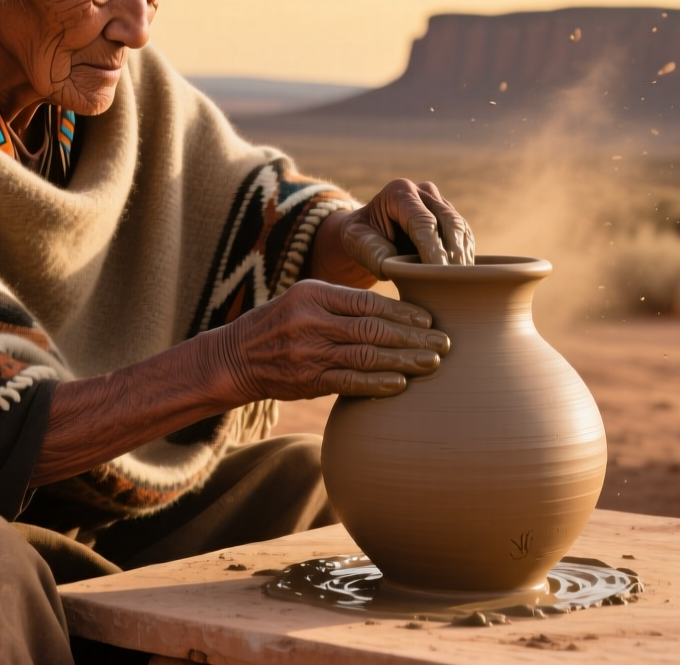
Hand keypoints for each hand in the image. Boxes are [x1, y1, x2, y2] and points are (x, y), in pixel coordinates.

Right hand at [211, 280, 448, 399]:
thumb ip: (343, 304)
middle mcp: (311, 321)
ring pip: (366, 355)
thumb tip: (395, 311)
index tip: (430, 318)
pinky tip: (402, 384)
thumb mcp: (304, 300)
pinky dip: (378, 384)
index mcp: (314, 294)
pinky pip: (349, 382)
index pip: (367, 301)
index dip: (402, 310)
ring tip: (433, 362)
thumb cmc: (280, 325)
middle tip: (444, 342)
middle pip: (373, 328)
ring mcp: (309, 352)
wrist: (235, 357)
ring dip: (404, 360)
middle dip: (413, 336)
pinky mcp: (308, 380)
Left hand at [341, 179, 474, 277]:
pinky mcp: (450, 217)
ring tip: (460, 281)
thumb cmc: (362, 238)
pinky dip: (464, 255)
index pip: (422, 221)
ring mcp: (439, 202)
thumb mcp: (356, 242)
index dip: (432, 248)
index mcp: (399, 191)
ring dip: (462, 255)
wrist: (369, 234)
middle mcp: (423, 191)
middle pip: (448, 222)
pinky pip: (464, 236)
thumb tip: (396, 266)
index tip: (436, 273)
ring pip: (460, 228)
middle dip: (453, 253)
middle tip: (453, 281)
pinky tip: (462, 275)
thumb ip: (373, 252)